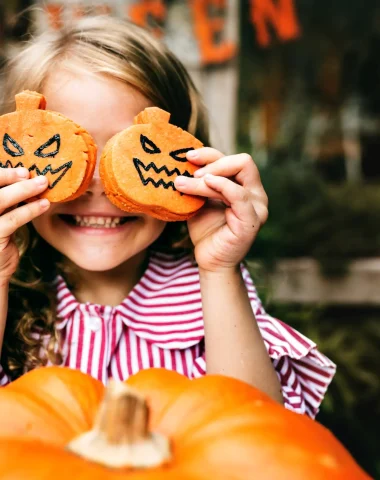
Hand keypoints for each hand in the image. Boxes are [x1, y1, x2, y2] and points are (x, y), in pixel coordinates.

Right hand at [0, 167, 49, 285]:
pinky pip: (13, 219)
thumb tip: (25, 177)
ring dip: (23, 190)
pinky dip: (30, 210)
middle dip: (9, 176)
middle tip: (29, 172)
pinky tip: (44, 205)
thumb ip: (5, 200)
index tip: (20, 169)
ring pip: (0, 200)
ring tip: (42, 184)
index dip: (0, 173)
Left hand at [174, 148, 267, 272]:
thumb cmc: (205, 230)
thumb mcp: (201, 200)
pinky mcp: (252, 220)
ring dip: (206, 177)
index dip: (211, 154)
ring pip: (236, 176)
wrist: (209, 261)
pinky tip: (206, 183)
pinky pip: (239, 196)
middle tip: (190, 170)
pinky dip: (222, 185)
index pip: (234, 160)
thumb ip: (200, 182)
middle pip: (243, 161)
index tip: (188, 157)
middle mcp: (257, 194)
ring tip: (183, 183)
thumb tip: (185, 159)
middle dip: (213, 161)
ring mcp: (258, 207)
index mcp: (247, 186)